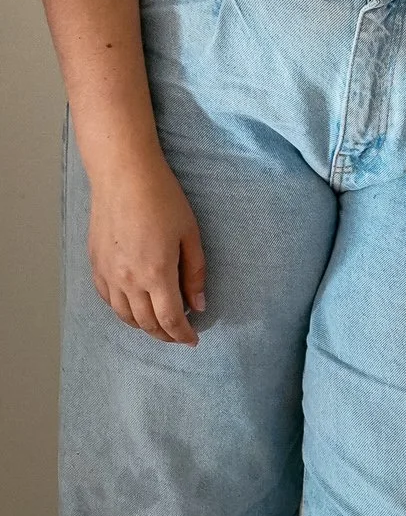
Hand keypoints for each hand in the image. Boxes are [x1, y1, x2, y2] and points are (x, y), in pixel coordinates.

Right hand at [87, 149, 205, 344]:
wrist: (124, 176)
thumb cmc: (162, 199)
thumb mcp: (190, 233)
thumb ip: (195, 273)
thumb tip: (198, 305)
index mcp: (156, 274)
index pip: (170, 319)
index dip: (183, 335)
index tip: (193, 340)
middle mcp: (129, 281)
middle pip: (147, 323)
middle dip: (165, 334)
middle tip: (179, 335)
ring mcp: (109, 275)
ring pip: (125, 316)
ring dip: (143, 326)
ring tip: (159, 325)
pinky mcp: (96, 265)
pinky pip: (108, 300)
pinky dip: (122, 311)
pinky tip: (133, 307)